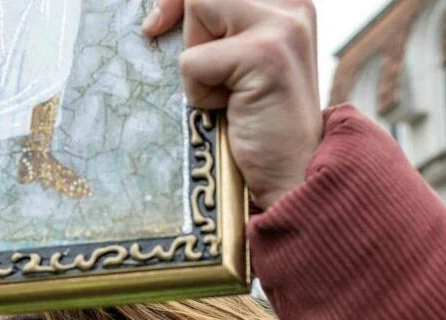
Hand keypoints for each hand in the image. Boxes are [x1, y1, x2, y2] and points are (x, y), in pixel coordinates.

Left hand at [143, 0, 321, 209]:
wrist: (291, 175)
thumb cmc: (258, 125)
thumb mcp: (240, 65)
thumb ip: (220, 31)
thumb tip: (159, 16)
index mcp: (288, 2)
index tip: (154, 25)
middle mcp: (292, 4)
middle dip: (187, 27)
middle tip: (205, 74)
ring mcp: (282, 25)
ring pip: (199, 6)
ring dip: (197, 59)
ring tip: (226, 92)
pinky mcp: (265, 54)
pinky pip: (193, 60)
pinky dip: (198, 92)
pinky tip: (230, 110)